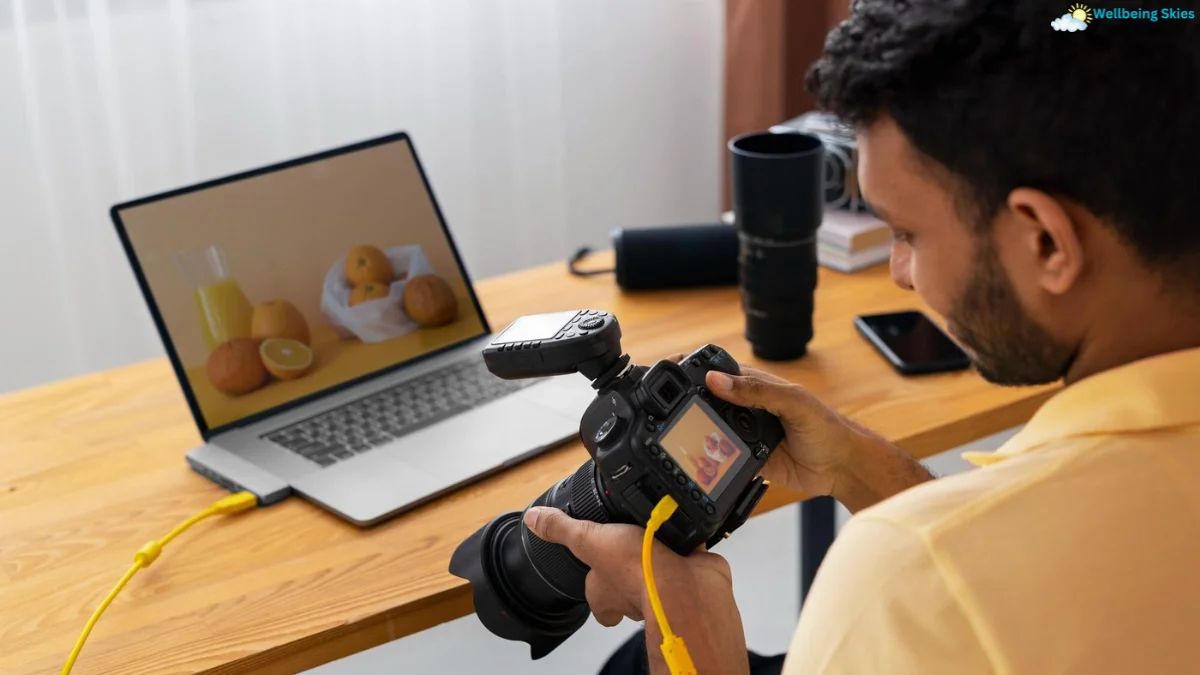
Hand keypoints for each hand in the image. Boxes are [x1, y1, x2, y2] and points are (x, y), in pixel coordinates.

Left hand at [524, 507, 749, 674]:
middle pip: (627, 587)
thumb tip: (534, 519)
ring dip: (657, 551)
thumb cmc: (636, 570)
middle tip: (627, 539)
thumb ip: (562, 530)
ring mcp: (664, 583)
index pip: (596, 599)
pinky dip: (685, 541)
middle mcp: (633, 593)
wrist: (686, 583)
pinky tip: (682, 522)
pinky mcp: (689, 572)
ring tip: (654, 522)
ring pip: (657, 570)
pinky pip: (686, 557)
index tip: (594, 569)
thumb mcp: (589, 539)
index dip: (594, 587)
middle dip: (628, 564)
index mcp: (605, 591)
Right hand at [665, 353, 931, 511]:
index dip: (692, 369)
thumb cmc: (826, 428)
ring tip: (672, 434)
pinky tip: (694, 460)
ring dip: (693, 432)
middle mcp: (745, 407)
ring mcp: (744, 433)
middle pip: (706, 401)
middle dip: (684, 402)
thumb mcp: (793, 403)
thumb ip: (757, 391)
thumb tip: (717, 380)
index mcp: (755, 385)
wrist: (842, 466)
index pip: (716, 371)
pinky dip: (706, 458)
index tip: (668, 370)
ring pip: (709, 429)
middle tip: (661, 406)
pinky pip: (720, 456)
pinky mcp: (745, 458)